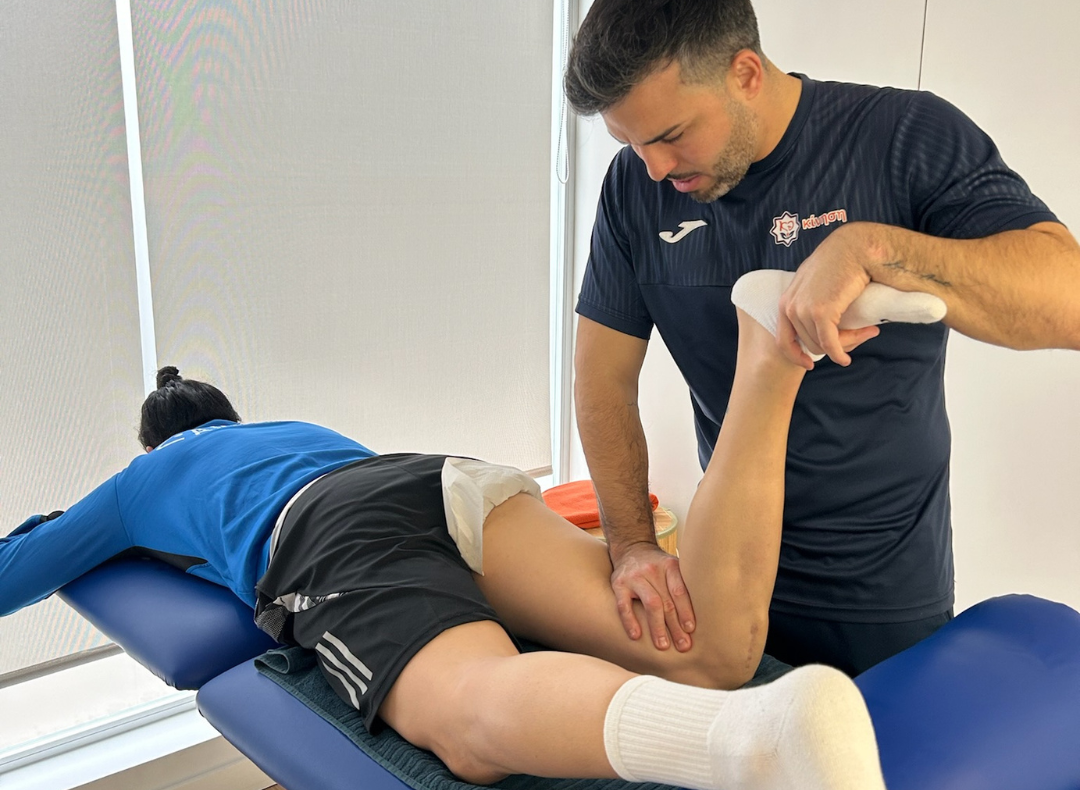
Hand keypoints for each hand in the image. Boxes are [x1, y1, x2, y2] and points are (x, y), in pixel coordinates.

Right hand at [609, 541, 694, 650]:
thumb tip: (706, 614)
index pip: (679, 591)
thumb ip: (683, 585)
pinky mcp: (618, 584)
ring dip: (657, 627)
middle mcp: (652, 570)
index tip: (690, 629)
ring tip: (663, 645)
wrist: (631, 548)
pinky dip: (630, 621)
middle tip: (683, 646)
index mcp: (669, 565)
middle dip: (675, 626)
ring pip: (650, 604)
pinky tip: (636, 636)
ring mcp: (634, 576)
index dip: (686, 611)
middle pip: (666, 601)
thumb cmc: (657, 565)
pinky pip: (624, 605)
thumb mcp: (672, 566)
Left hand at [777, 225, 877, 367]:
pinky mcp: (821, 312)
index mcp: (786, 301)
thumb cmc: (840, 265)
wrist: (854, 248)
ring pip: (821, 345)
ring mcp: (803, 310)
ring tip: (864, 333)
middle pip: (808, 344)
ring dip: (844, 344)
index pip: (782, 339)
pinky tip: (846, 358)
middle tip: (857, 338)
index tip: (808, 363)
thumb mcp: (817, 285)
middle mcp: (790, 306)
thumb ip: (811, 303)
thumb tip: (821, 331)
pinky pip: (830, 344)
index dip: (795, 355)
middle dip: (832, 346)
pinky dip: (839, 354)